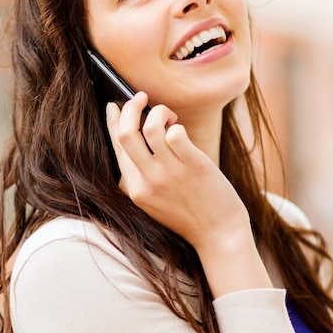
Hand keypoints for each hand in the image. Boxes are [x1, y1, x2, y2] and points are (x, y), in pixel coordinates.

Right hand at [106, 92, 250, 252]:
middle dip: (131, 107)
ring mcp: (170, 173)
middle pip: (127, 133)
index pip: (116, 146)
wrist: (219, 235)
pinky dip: (176, 125)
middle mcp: (148, 180)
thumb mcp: (155, 199)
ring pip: (151, 128)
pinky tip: (182, 130)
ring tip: (170, 117)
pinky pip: (176, 133)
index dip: (113, 121)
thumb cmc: (189, 213)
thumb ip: (143, 172)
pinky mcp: (193, 166)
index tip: (114, 106)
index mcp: (135, 188)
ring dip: (159, 112)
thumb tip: (139, 132)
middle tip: (141, 97)